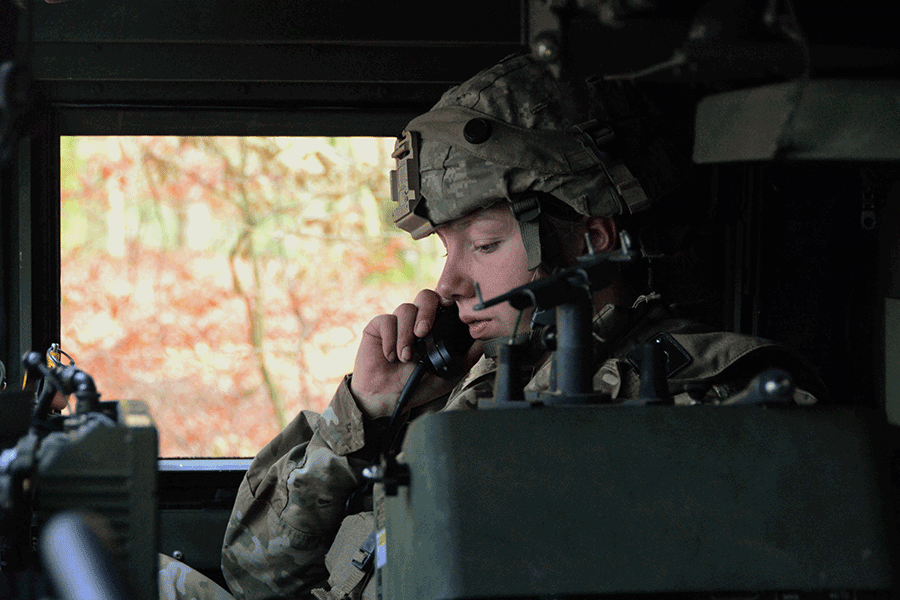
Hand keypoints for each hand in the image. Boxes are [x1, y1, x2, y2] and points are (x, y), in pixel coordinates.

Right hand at [350, 289, 478, 418]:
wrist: (389, 398)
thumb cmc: (419, 385)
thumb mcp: (450, 373)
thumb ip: (467, 355)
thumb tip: (483, 339)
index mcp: (435, 326)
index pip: (443, 303)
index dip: (447, 301)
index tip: (450, 308)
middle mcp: (417, 319)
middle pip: (425, 296)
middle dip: (426, 312)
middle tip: (423, 332)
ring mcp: (398, 322)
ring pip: (405, 308)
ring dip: (406, 334)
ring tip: (406, 356)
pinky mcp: (378, 327)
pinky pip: (386, 320)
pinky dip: (390, 339)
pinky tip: (391, 357)